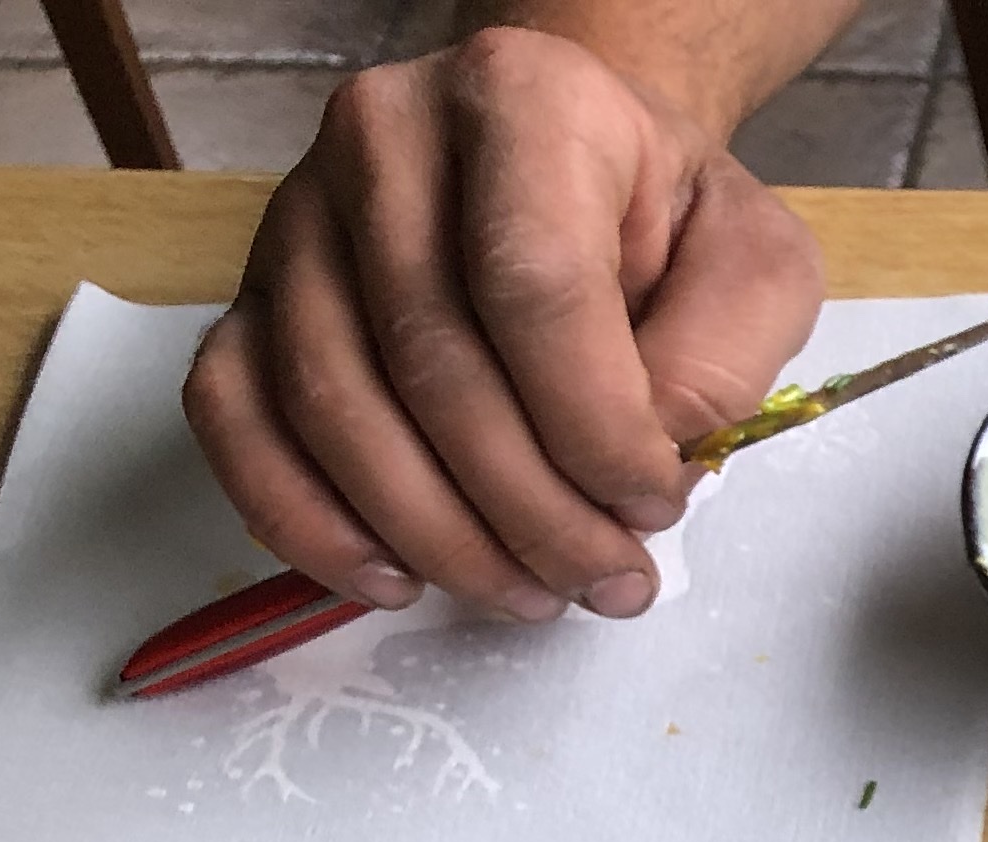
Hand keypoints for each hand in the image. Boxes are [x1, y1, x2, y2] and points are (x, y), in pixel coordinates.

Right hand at [183, 25, 822, 621]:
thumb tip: (648, 457)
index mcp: (523, 101)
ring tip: (531, 594)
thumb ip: (723, 354)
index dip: (595, 428)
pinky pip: (234, 414)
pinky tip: (395, 578)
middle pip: (432, 363)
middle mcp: (384, 138)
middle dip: (530, 512)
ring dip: (439, 536)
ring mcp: (298, 215)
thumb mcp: (754, 262)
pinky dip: (306, 519)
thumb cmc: (664, 219)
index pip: (536, 286)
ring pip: (334, 405)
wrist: (574, 166)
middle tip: (607, 583)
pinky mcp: (248, 292)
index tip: (654, 505)